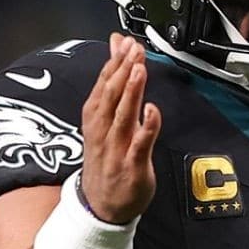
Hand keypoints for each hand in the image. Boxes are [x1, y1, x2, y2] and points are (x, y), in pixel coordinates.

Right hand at [79, 33, 162, 223]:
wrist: (100, 205)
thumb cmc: (106, 158)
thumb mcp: (104, 121)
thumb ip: (114, 87)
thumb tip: (118, 54)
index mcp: (96, 119)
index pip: (103, 86)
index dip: (113, 63)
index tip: (123, 42)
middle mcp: (103, 131)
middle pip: (111, 96)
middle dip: (122, 70)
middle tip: (133, 48)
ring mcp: (117, 149)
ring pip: (123, 116)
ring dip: (131, 92)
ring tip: (138, 69)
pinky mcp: (132, 166)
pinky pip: (140, 144)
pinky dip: (146, 127)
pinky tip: (153, 110)